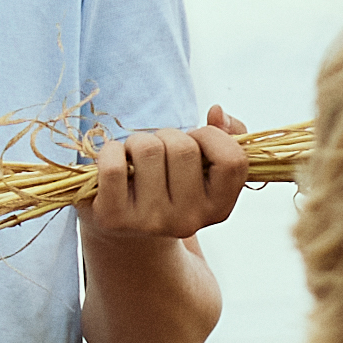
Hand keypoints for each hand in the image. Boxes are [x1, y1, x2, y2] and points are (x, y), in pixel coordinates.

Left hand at [83, 106, 249, 245]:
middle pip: (184, 148)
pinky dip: (110, 151)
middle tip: (159, 152)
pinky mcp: (115, 219)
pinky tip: (116, 161)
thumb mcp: (205, 167)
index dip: (212, 137)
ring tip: (136, 159)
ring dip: (138, 140)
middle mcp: (188, 221)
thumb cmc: (170, 186)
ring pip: (148, 149)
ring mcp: (151, 222)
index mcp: (217, 208)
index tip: (196, 141)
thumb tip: (216, 111)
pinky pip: (113, 166)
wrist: (126, 231)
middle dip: (168, 135)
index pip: (231, 160)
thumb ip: (227, 135)